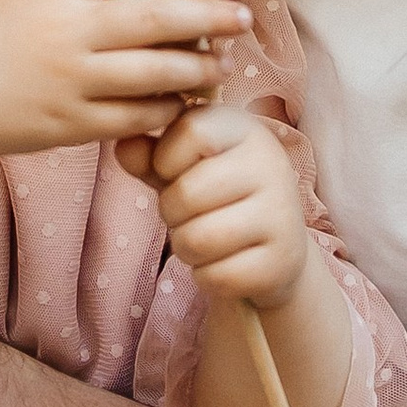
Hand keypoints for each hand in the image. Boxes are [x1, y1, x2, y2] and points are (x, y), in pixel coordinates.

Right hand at [0, 0, 246, 170]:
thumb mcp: (17, 1)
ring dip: (196, 67)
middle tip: (241, 15)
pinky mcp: (70, 125)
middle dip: (206, 15)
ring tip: (217, 64)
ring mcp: (71, 81)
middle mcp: (66, 31)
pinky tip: (176, 102)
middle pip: (155, 16)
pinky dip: (162, 108)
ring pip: (156, 72)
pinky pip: (134, 116)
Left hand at [145, 103, 307, 311]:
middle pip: (187, 193)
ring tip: (203, 239)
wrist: (274, 248)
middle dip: (172, 213)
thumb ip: (149, 156)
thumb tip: (123, 147)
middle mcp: (271, 164)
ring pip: (199, 239)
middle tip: (189, 215)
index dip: (165, 159)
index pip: (191, 131)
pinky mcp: (283, 260)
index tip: (175, 172)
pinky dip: (207, 277)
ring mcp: (282, 213)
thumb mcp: (180, 168)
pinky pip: (217, 275)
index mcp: (246, 130)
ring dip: (186, 247)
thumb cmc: (217, 198)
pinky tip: (225, 263)